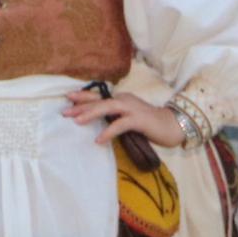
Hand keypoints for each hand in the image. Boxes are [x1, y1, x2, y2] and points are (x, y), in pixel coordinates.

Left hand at [64, 87, 185, 147]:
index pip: (98, 96)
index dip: (83, 96)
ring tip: (77, 121)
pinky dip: (109, 131)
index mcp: (121, 99)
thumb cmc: (149, 124)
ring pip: (108, 108)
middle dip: (81, 106)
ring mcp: (132, 109)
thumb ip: (114, 118)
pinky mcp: (139, 120)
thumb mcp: (127, 119)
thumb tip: (96, 123)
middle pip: (99, 100)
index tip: (67, 97)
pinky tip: (99, 140)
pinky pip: (120, 125)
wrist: (172, 125)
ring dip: (91, 113)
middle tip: (64, 111)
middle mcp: (125, 100)